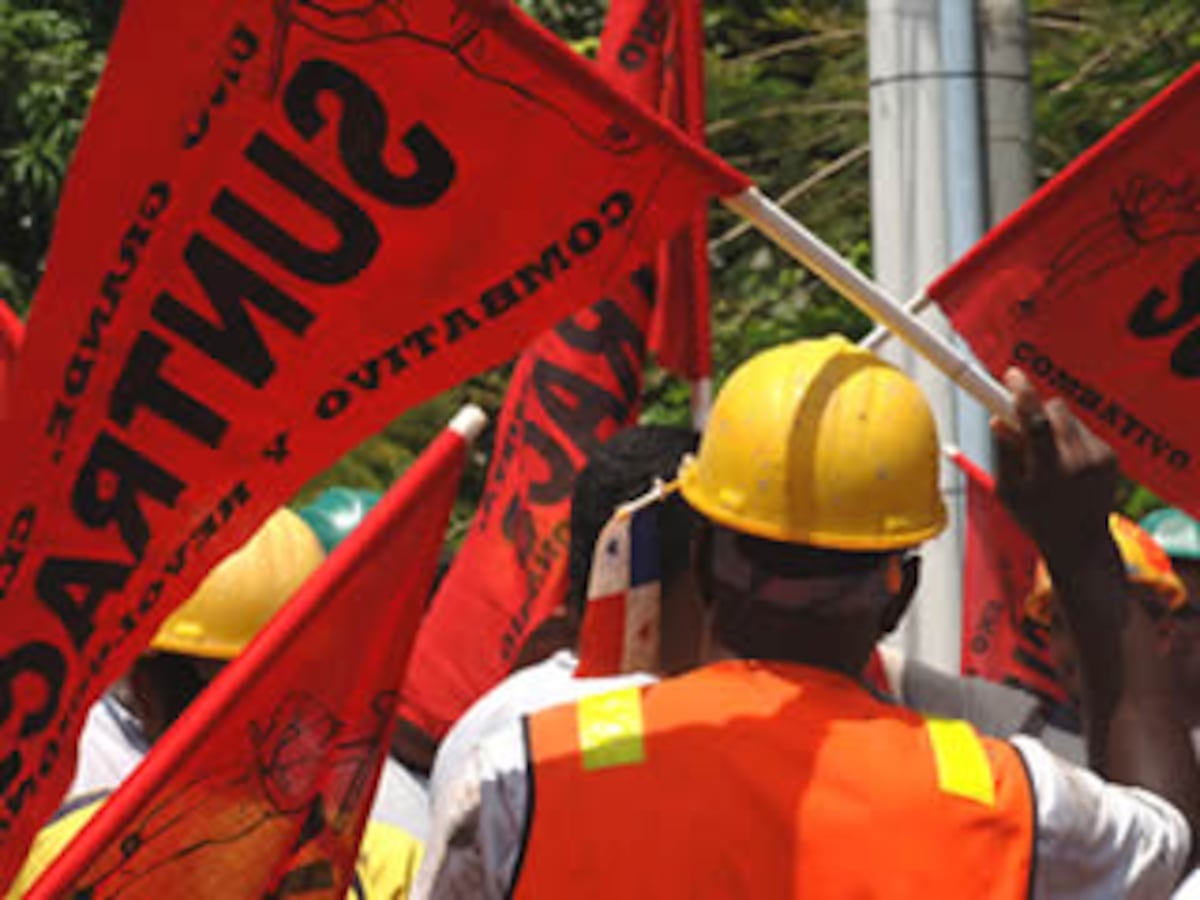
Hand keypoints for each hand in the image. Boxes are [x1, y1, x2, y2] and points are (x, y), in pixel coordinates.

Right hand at [992, 368, 1116, 567]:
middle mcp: (1078, 462)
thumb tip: (998, 419)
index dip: (1023, 395)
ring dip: (1052, 425)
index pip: (1037, 423)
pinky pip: (1082, 430)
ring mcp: (1099, 458)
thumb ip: (1004, 453)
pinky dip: (1068, 438)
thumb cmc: (1036, 516)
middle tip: (1021, 421)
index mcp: (1048, 473)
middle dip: (1037, 408)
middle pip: (1056, 410)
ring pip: (1069, 417)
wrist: (1081, 542)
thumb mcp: (1008, 491)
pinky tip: (1064, 463)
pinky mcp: (1111, 456)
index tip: (1011, 375)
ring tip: (1044, 454)